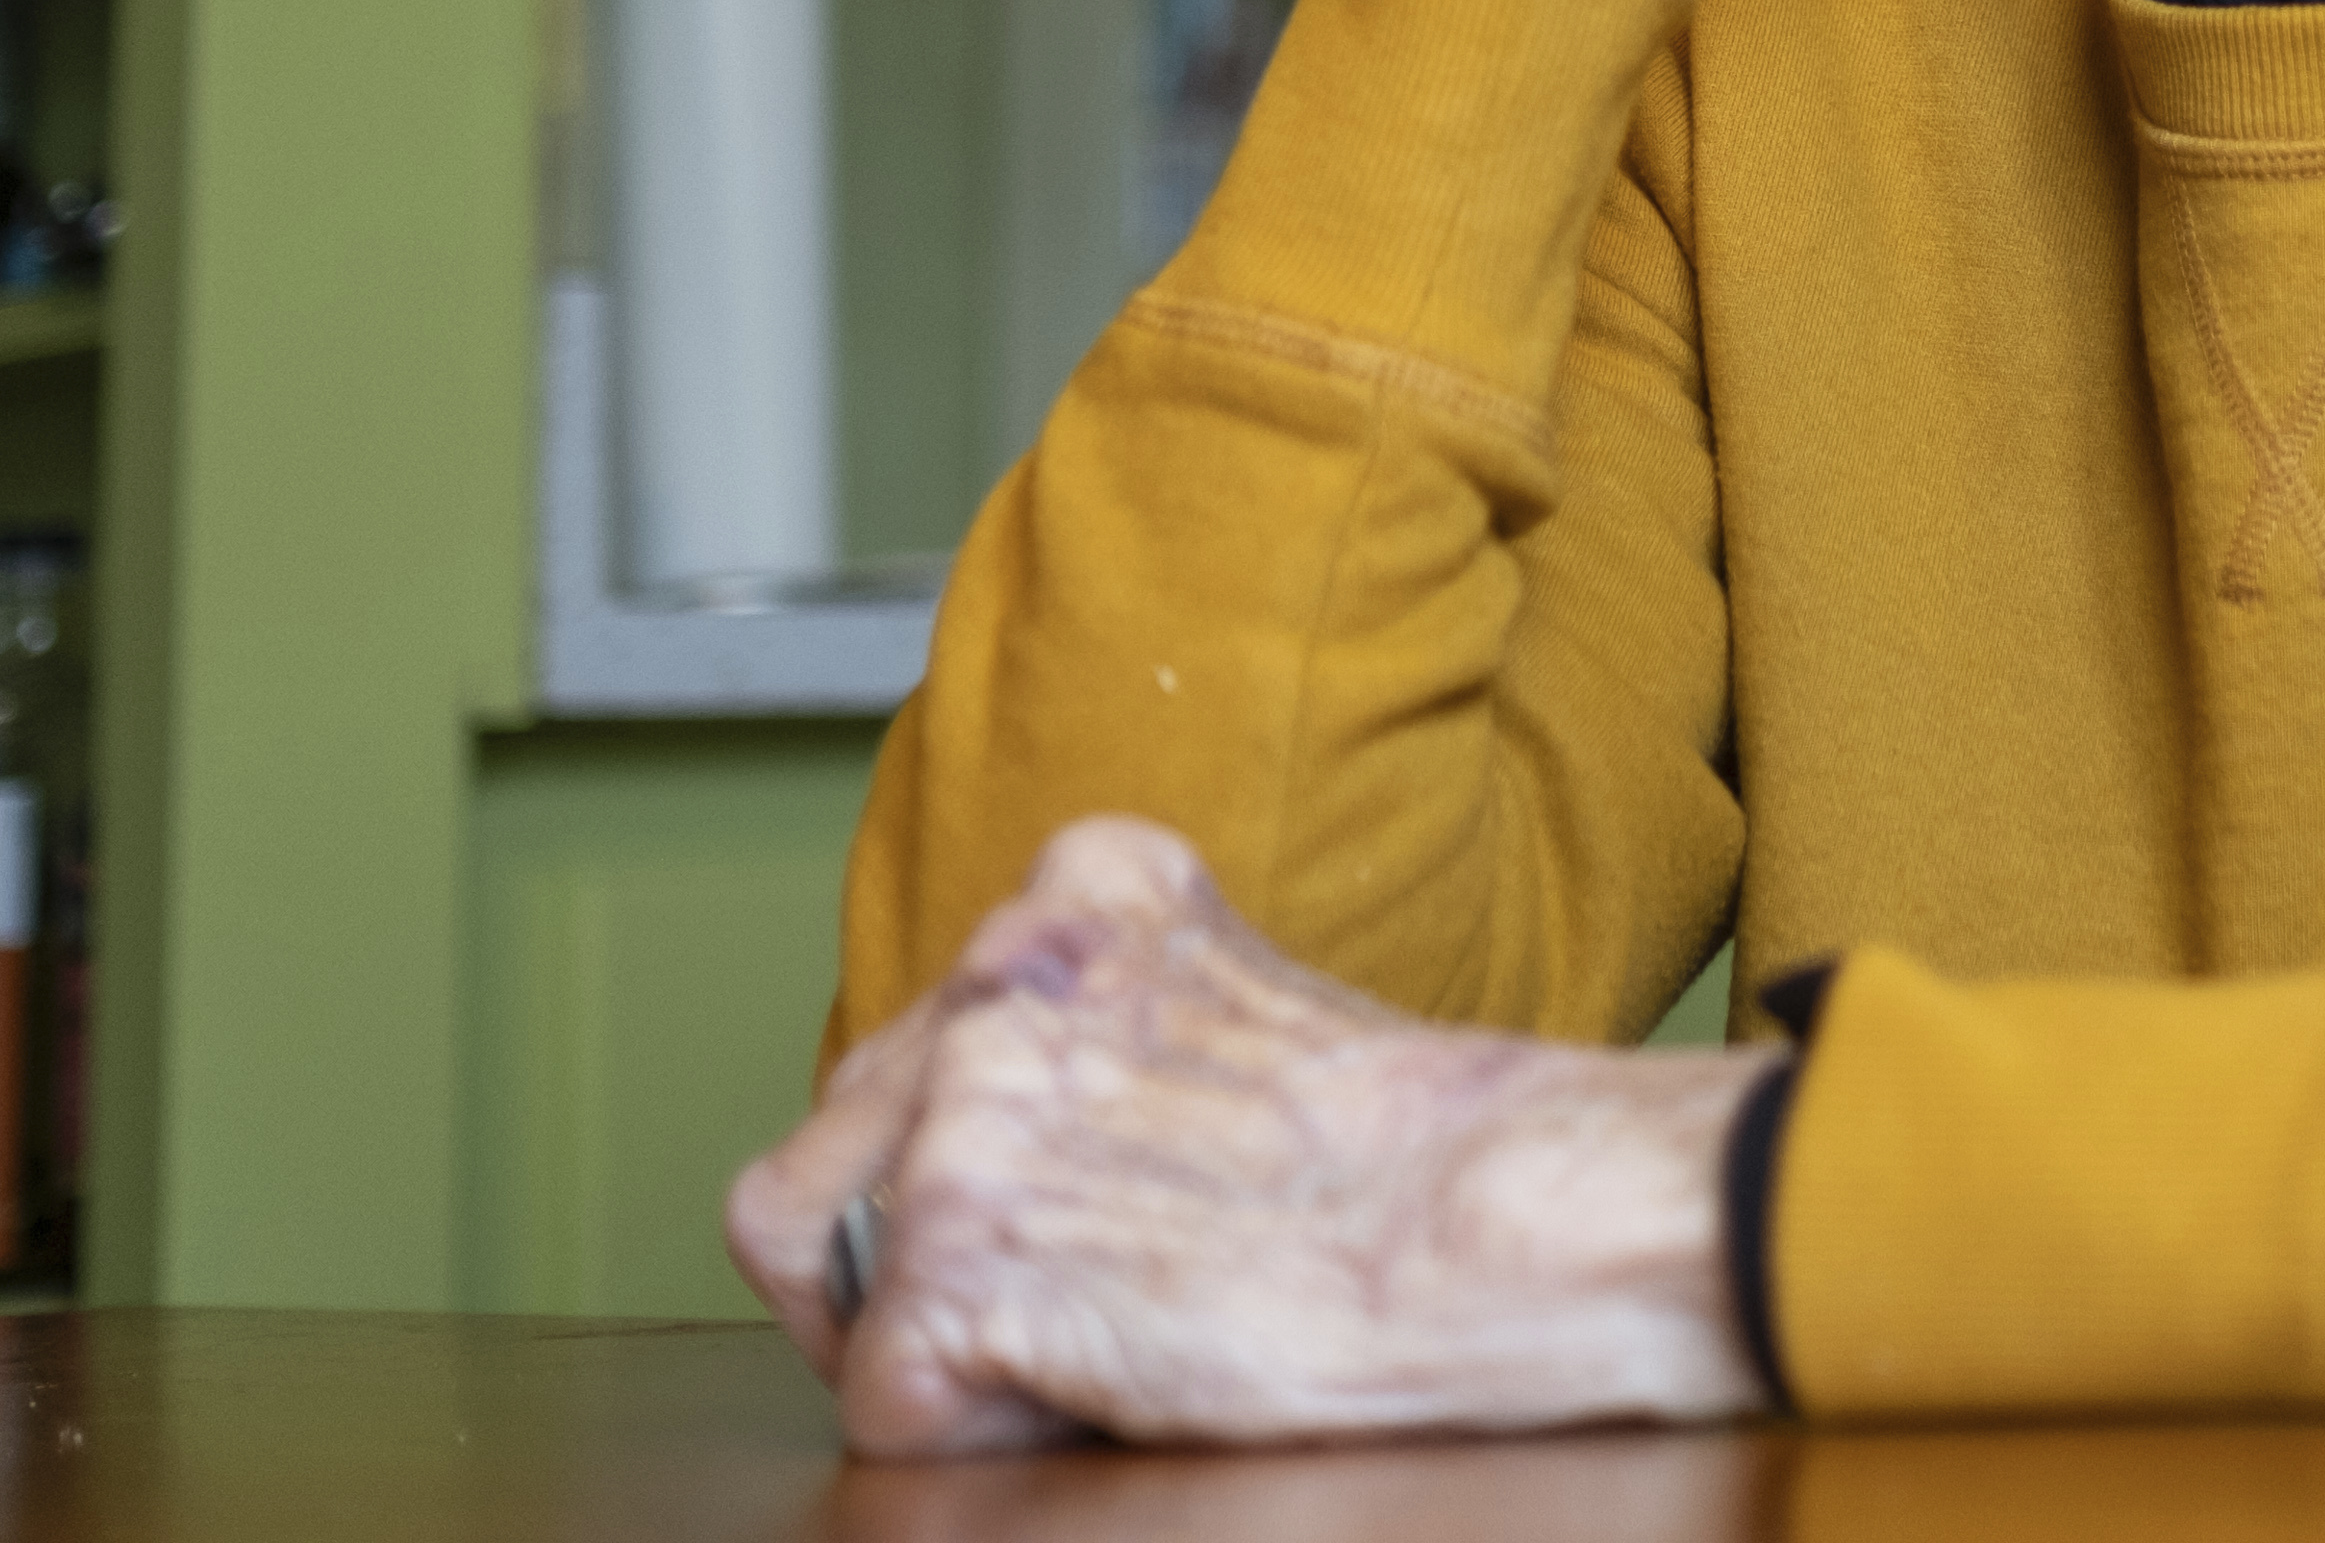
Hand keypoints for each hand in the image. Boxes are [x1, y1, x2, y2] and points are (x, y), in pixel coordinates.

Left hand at [727, 818, 1771, 1456]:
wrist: (1501, 1224)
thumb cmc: (1423, 1154)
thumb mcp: (1244, 1007)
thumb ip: (1116, 1026)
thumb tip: (1024, 1124)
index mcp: (1075, 896)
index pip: (911, 1045)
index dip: (955, 1166)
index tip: (1061, 1215)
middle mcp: (996, 975)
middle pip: (829, 1150)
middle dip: (908, 1254)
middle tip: (1058, 1307)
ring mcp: (965, 1110)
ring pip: (822, 1266)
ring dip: (932, 1337)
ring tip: (1086, 1345)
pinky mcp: (956, 1253)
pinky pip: (879, 1396)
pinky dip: (968, 1429)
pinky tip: (1100, 1389)